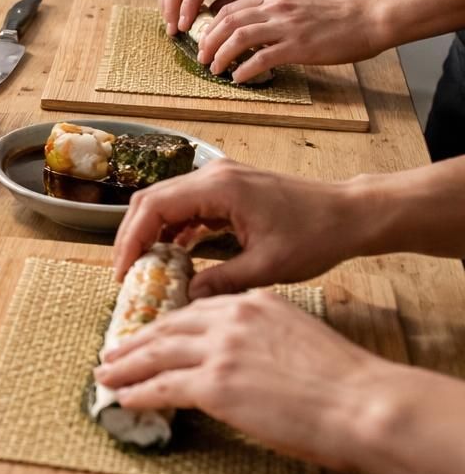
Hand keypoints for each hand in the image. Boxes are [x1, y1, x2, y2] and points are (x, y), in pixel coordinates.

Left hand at [93, 290, 395, 471]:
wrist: (362, 401)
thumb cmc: (345, 380)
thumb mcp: (298, 335)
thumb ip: (266, 335)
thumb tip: (247, 356)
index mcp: (253, 303)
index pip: (197, 310)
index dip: (169, 325)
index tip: (153, 334)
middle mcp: (230, 319)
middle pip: (168, 327)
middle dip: (137, 341)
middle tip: (115, 351)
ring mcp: (219, 351)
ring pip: (156, 355)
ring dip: (126, 366)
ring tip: (106, 375)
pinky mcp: (214, 385)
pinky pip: (163, 388)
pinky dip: (138, 393)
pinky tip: (124, 399)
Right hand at [113, 159, 365, 297]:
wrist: (350, 214)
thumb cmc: (316, 236)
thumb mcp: (268, 267)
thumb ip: (221, 281)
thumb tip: (183, 298)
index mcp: (219, 188)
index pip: (154, 207)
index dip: (131, 240)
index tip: (123, 271)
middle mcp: (213, 175)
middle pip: (151, 200)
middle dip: (133, 236)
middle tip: (126, 272)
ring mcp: (219, 178)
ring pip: (165, 201)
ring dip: (151, 232)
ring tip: (145, 267)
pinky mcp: (227, 188)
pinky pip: (186, 205)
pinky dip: (173, 229)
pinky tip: (174, 255)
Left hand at [196, 0, 387, 82]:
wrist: (370, 15)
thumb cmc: (339, 13)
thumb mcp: (300, 2)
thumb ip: (276, 11)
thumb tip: (255, 29)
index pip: (231, 8)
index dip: (212, 26)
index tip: (206, 40)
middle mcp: (276, 7)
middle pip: (228, 22)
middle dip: (208, 41)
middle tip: (202, 57)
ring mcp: (286, 26)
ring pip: (238, 38)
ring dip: (221, 55)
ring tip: (214, 68)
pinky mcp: (298, 46)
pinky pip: (261, 58)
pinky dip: (244, 69)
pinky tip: (238, 77)